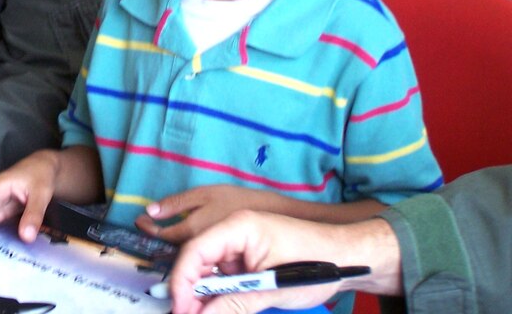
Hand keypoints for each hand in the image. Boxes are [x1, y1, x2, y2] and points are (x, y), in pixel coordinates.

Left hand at [136, 184, 271, 242]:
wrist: (268, 215)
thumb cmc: (235, 200)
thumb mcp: (203, 194)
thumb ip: (176, 203)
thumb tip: (151, 211)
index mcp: (191, 230)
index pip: (161, 234)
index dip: (147, 228)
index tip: (139, 220)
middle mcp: (197, 246)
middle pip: (169, 246)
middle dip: (157, 236)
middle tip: (147, 224)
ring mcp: (206, 254)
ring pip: (182, 252)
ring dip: (170, 242)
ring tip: (163, 229)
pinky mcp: (216, 258)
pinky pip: (195, 254)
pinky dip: (186, 246)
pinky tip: (186, 235)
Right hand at [168, 210, 397, 313]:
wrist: (349, 257)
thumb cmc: (316, 262)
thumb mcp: (272, 288)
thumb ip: (234, 304)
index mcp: (237, 226)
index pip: (195, 250)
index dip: (182, 281)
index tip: (181, 310)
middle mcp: (232, 232)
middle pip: (196, 261)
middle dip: (190, 292)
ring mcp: (239, 246)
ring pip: (208, 272)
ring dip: (204, 296)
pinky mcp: (247, 260)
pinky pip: (224, 277)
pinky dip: (220, 295)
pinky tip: (217, 309)